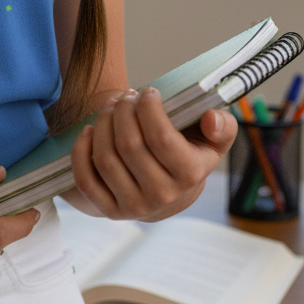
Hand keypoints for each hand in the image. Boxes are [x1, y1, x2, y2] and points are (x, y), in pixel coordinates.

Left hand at [68, 87, 237, 221]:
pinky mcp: (110, 211)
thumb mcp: (213, 140)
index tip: (147, 92)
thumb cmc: (190, 154)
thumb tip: (211, 118)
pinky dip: (82, 151)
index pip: (160, 137)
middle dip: (122, 110)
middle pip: (129, 145)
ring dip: (102, 123)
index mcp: (190, 175)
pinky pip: (86, 180)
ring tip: (110, 108)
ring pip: (105, 158)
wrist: (171, 192)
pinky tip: (90, 131)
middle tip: (125, 97)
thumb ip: (221, 126)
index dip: (148, 108)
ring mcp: (134, 207)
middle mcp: (162, 196)